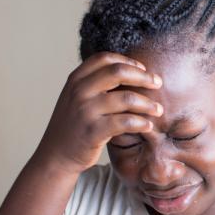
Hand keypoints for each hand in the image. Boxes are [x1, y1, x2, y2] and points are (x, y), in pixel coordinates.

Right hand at [36, 51, 162, 173]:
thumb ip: (96, 83)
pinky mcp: (92, 132)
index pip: (105, 58)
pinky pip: (125, 122)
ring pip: (126, 99)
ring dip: (148, 103)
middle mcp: (79, 91)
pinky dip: (141, 123)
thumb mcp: (78, 97)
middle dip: (143, 76)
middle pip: (118, 72)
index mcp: (76, 79)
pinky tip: (148, 126)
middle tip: (158, 83)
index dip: (128, 61)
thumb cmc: (75, 124)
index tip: (143, 69)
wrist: (55, 156)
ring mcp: (85, 111)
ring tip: (159, 109)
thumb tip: (132, 70)